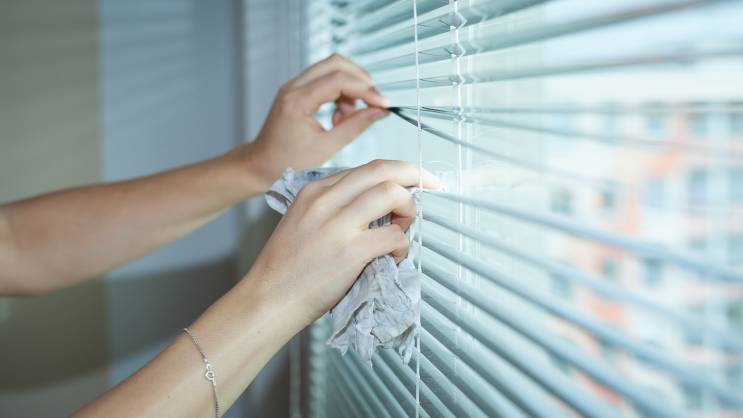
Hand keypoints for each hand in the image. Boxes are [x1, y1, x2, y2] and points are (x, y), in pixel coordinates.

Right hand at [242, 160, 439, 326]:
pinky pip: (393, 236)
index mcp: (314, 190)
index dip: (396, 173)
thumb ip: (335, 208)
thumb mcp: (303, 221)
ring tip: (405, 227)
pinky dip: (403, 244)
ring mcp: (338, 225)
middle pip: (383, 170)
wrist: (267, 299)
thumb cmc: (286, 268)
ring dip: (410, 208)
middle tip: (432, 185)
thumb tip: (377, 208)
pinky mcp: (350, 252)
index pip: (366, 168)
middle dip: (415, 174)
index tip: (413, 182)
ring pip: (392, 193)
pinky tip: (394, 256)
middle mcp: (326, 200)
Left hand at [243, 54, 388, 191]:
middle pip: (335, 63)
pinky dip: (339, 92)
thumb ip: (354, 127)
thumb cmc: (287, 162)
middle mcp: (293, 87)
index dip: (366, 90)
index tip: (383, 104)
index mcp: (298, 101)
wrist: (260, 164)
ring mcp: (294, 86)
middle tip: (373, 103)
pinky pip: (324, 79)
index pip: (339, 80)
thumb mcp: (325, 148)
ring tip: (348, 118)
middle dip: (360, 80)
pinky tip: (338, 117)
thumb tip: (379, 112)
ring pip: (331, 68)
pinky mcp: (297, 90)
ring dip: (349, 87)